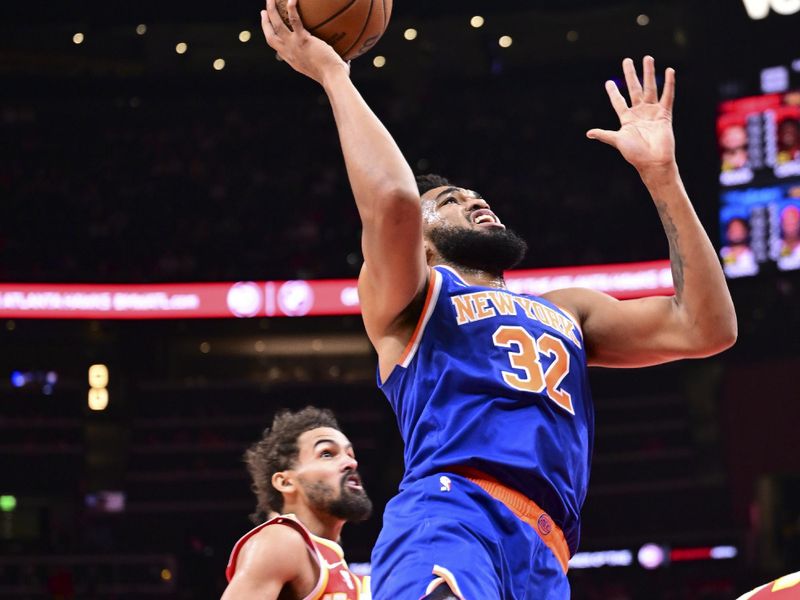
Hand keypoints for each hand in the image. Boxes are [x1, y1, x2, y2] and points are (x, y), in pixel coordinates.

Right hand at [260, 0, 349, 84]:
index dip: (271, 37)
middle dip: (265, 22)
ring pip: (277, 24)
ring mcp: (293, 46)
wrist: (333, 78)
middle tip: (264, 10)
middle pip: (270, 36)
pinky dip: (291, 8)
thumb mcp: (327, 69)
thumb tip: (347, 57)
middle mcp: (289, 53)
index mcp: (292, 60)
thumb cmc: (334, 77)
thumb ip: (330, 60)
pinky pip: (294, 20)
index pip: (277, 48)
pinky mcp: (302, 39)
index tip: (270, 29)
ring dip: (272, 10)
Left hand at [587, 56, 675, 174]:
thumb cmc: (635, 154)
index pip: (618, 101)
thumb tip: (589, 133)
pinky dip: (669, 84)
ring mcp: (652, 112)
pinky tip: (669, 71)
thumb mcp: (617, 141)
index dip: (614, 92)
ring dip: (649, 73)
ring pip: (650, 88)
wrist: (653, 161)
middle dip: (631, 75)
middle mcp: (639, 113)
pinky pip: (667, 96)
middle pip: (634, 89)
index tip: (608, 82)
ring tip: (648, 58)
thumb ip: (605, 135)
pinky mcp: (665, 114)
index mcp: (626, 119)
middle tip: (627, 60)